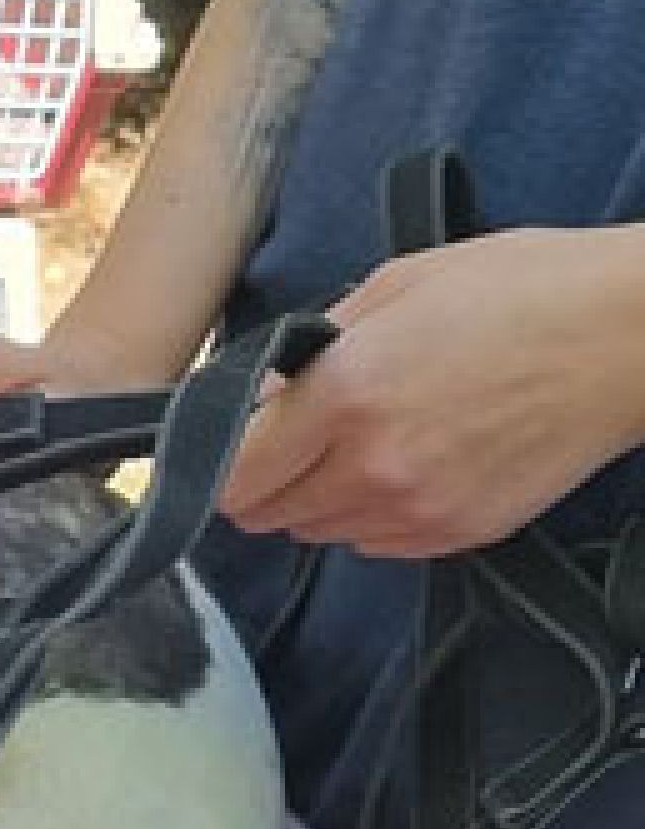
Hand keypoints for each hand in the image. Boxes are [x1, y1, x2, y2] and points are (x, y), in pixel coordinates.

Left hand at [218, 226, 644, 559]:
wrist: (631, 335)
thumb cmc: (525, 291)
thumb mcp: (398, 286)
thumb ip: (316, 347)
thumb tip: (264, 392)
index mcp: (344, 395)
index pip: (230, 473)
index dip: (223, 459)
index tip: (237, 442)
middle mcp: (370, 465)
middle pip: (264, 514)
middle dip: (267, 479)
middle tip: (301, 438)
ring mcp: (415, 508)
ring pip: (317, 531)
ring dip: (320, 497)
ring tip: (368, 443)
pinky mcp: (457, 534)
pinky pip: (375, 543)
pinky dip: (372, 514)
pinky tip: (412, 464)